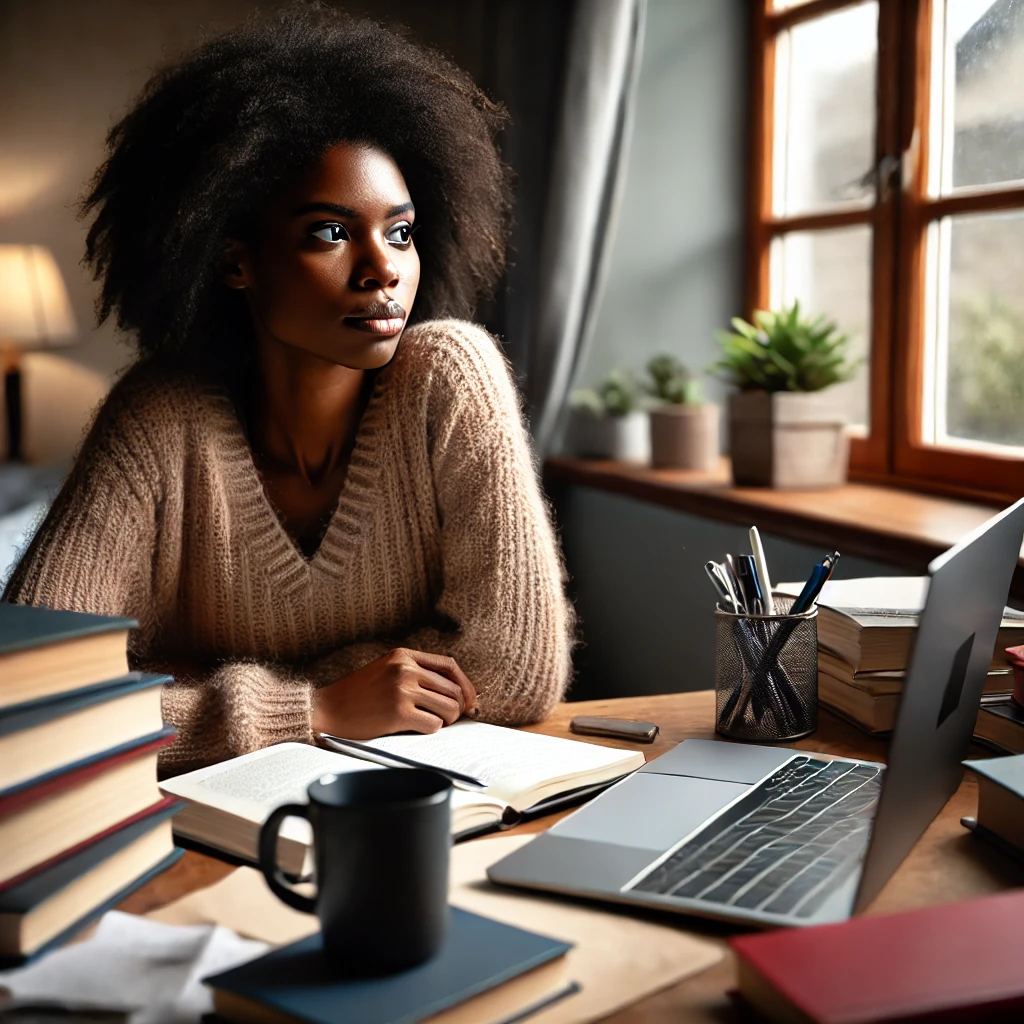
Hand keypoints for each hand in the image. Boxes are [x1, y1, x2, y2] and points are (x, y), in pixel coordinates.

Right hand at [311, 648, 476, 739]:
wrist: (327, 709)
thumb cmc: (357, 694)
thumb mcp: (385, 669)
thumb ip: (415, 673)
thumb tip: (454, 691)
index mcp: (403, 655)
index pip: (449, 665)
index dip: (465, 684)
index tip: (470, 699)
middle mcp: (405, 669)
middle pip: (453, 689)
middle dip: (457, 708)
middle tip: (449, 718)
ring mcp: (402, 690)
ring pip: (449, 708)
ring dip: (446, 720)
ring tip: (432, 722)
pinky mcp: (399, 713)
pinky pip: (434, 725)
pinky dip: (431, 729)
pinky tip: (417, 728)